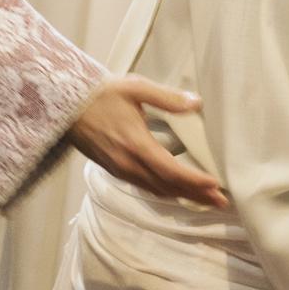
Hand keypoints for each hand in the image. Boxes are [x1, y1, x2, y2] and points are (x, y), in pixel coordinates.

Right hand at [68, 76, 227, 208]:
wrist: (67, 106)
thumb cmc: (102, 94)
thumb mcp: (136, 88)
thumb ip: (167, 98)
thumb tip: (196, 103)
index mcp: (136, 144)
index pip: (171, 170)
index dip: (194, 181)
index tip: (215, 185)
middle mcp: (128, 163)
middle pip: (167, 186)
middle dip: (196, 195)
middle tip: (222, 201)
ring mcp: (121, 169)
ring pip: (156, 190)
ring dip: (182, 196)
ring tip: (206, 199)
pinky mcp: (115, 170)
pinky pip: (145, 187)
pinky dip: (165, 192)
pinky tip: (177, 190)